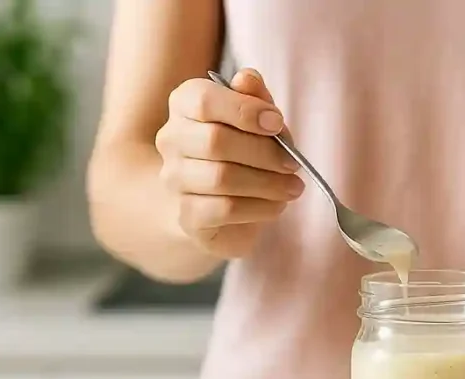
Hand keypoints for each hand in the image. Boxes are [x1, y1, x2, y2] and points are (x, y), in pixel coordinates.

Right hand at [155, 68, 304, 258]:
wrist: (218, 207)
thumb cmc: (243, 153)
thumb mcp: (256, 120)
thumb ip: (255, 97)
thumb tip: (248, 78)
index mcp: (185, 105)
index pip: (203, 99)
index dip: (245, 110)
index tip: (277, 123)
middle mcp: (171, 139)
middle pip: (216, 141)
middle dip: (264, 153)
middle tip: (293, 163)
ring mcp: (174, 179)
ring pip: (222, 178)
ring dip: (268, 183)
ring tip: (293, 186)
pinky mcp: (187, 215)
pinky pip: (225, 209)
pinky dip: (260, 207)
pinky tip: (276, 205)